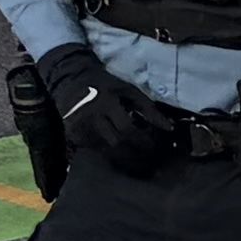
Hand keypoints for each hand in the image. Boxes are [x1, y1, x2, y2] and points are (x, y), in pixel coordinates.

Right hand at [41, 45, 177, 179]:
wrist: (72, 79)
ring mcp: (80, 127)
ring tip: (138, 162)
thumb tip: (169, 128)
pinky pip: (95, 152)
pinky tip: (120, 156)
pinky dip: (109, 156)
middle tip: (149, 161)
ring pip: (105, 152)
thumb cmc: (105, 84)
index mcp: (106, 102)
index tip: (154, 148)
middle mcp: (91, 116)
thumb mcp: (128, 90)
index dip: (142, 141)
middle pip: (116, 144)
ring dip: (124, 159)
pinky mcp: (73, 135)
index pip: (127, 129)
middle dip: (135, 154)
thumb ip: (149, 109)